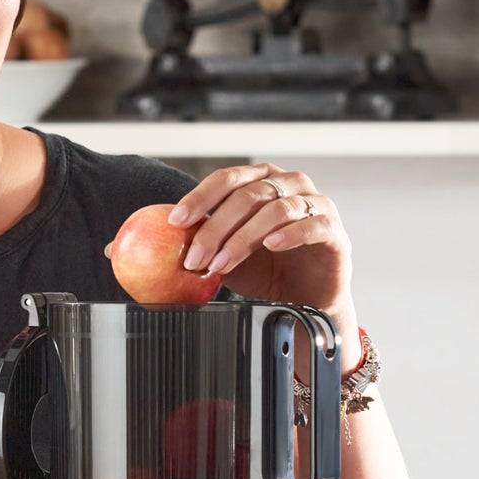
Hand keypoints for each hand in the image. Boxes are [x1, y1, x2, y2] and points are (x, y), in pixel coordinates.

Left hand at [168, 164, 352, 316]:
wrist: (305, 300)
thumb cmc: (266, 271)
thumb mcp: (224, 256)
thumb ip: (199, 244)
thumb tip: (145, 245)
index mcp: (260, 181)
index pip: (227, 178)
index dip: (200, 197)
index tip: (176, 221)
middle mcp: (288, 184)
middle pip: (248, 195)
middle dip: (216, 228)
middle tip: (195, 257)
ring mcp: (315, 203)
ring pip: (276, 210)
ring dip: (243, 238)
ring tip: (223, 264)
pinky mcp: (333, 229)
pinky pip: (312, 224)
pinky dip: (289, 234)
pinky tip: (271, 245)